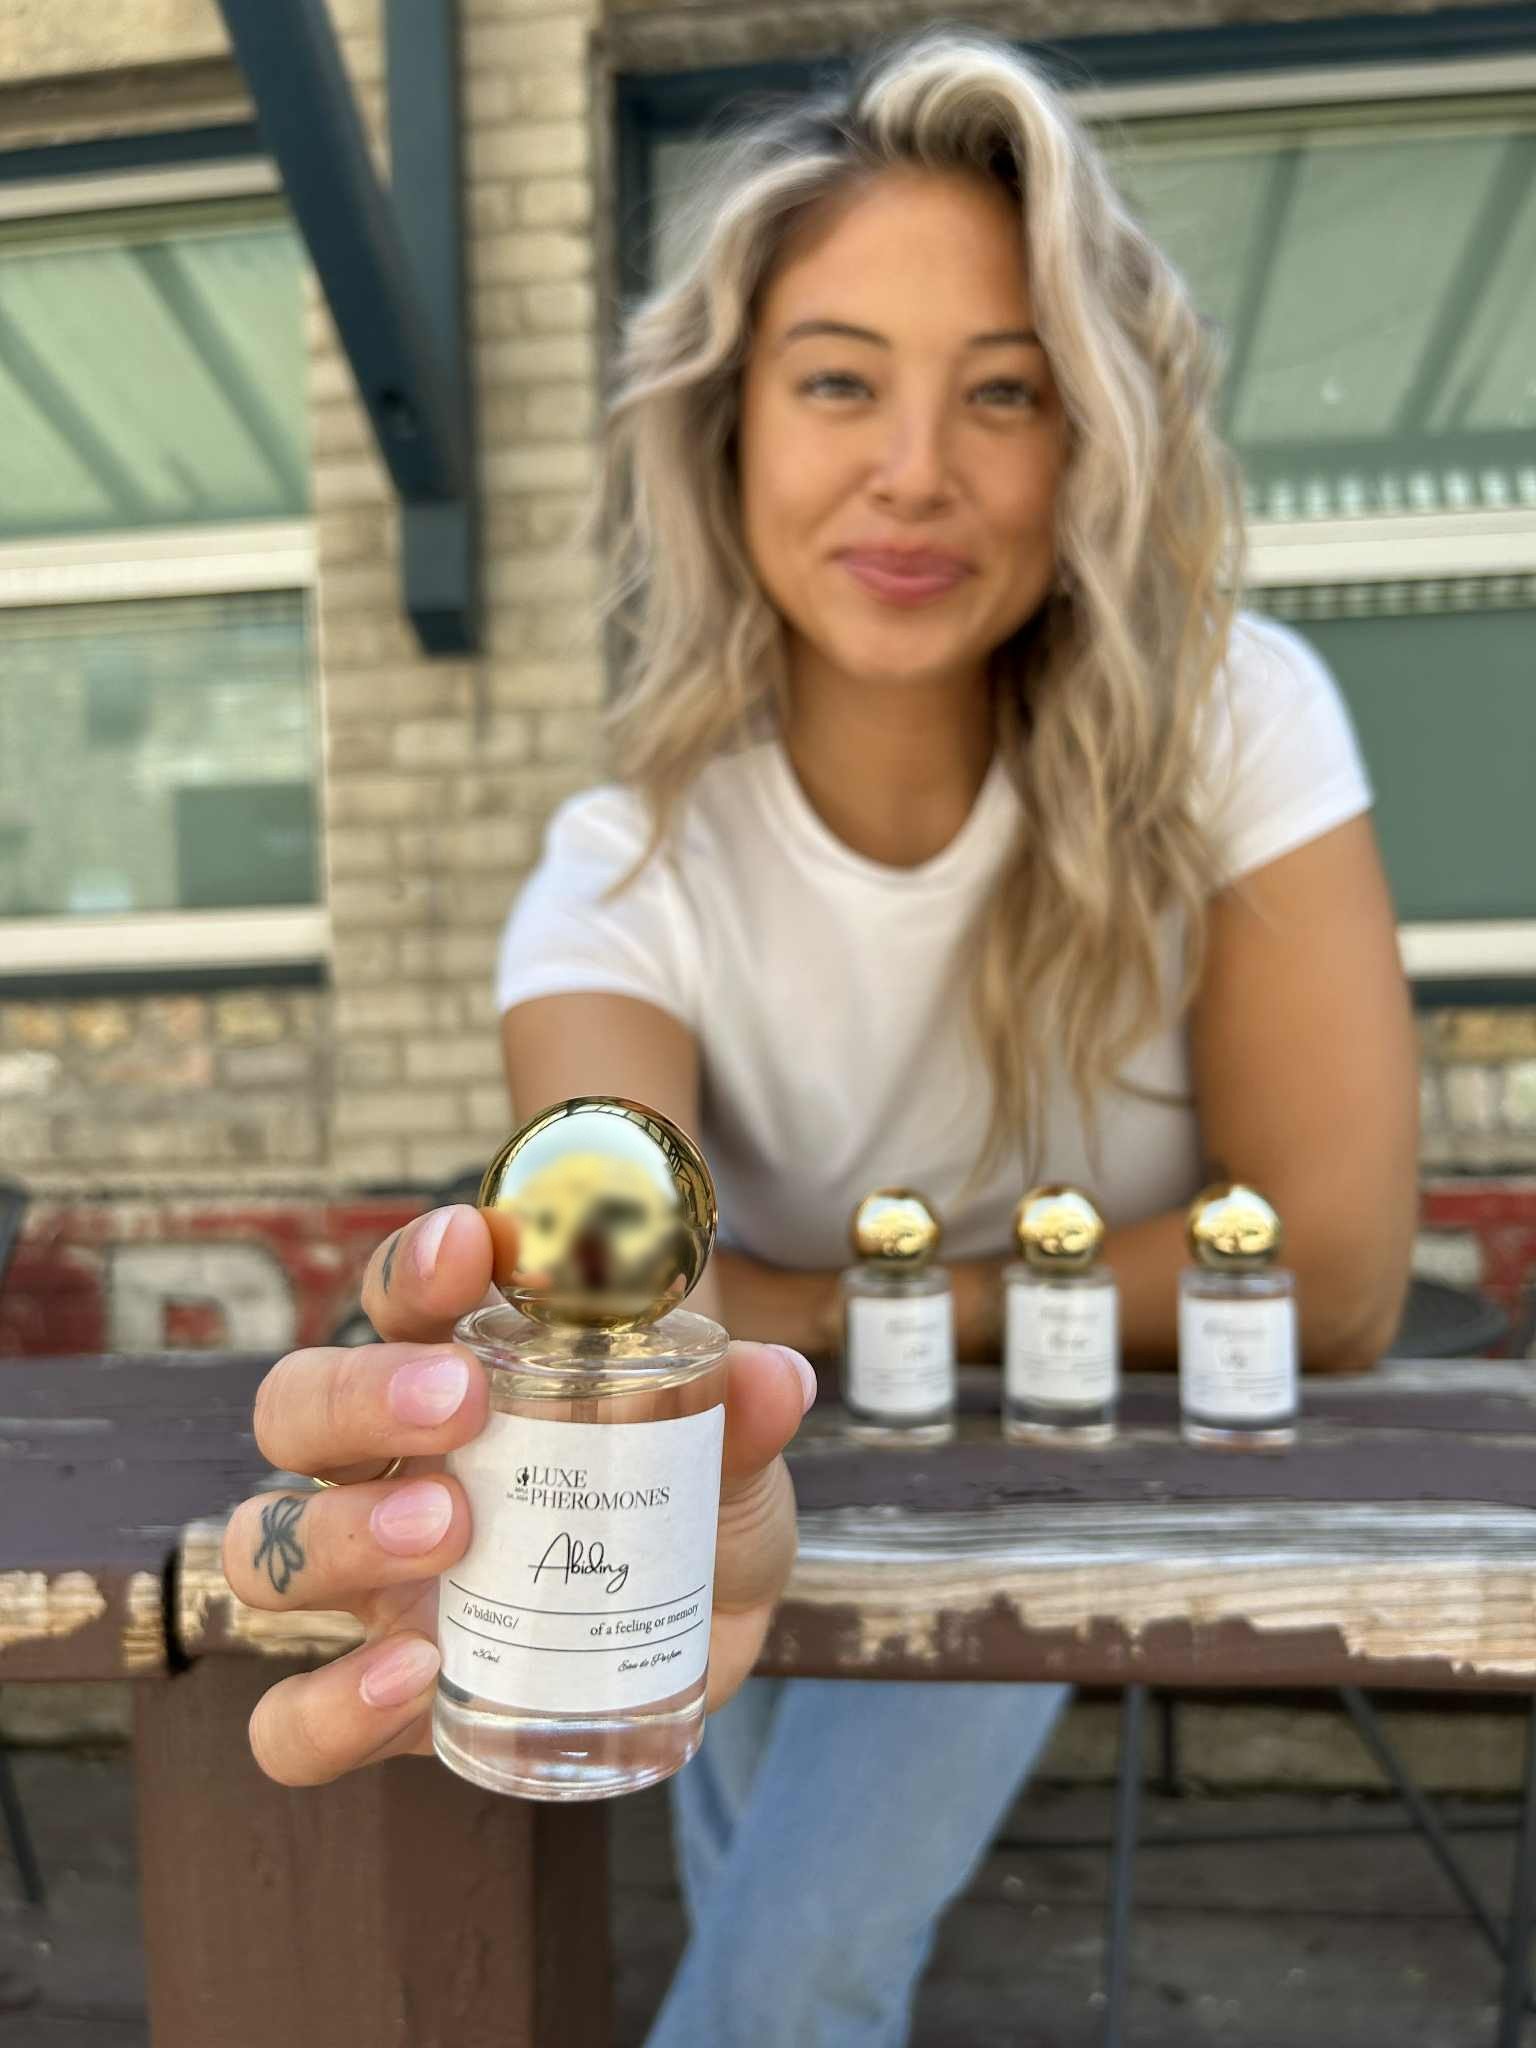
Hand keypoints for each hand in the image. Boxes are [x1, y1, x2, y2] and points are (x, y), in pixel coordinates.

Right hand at [223, 1205, 813, 1786]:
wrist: (696, 1646)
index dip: (414, 1265)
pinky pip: (290, 1720)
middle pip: (297, 1407)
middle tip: (463, 1403)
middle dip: (361, 1391)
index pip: (399, 1298)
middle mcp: (386, 1468)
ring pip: (265, 1546)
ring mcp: (368, 1586)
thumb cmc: (686, 1516)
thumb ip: (741, 1425)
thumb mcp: (729, 1469)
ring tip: (449, 1528)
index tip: (470, 1246)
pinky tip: (413, 1676)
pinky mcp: (374, 1701)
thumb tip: (776, 1379)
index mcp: (456, 1377)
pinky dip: (329, 1704)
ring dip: (341, 1531)